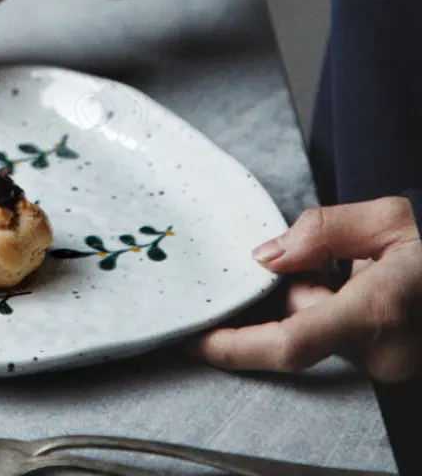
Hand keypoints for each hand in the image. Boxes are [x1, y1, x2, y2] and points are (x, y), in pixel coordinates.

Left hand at [194, 197, 421, 381]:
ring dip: (319, 296)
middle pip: (298, 323)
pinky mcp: (388, 367)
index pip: (290, 342)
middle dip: (298, 287)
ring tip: (358, 269)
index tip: (199, 343)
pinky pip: (336, 337)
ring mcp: (387, 366)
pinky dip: (334, 309)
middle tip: (328, 257)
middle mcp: (381, 352)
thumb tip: (266, 257)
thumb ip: (322, 231)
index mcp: (376, 313)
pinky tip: (359, 286)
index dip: (238, 347)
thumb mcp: (387, 220)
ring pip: (317, 329)